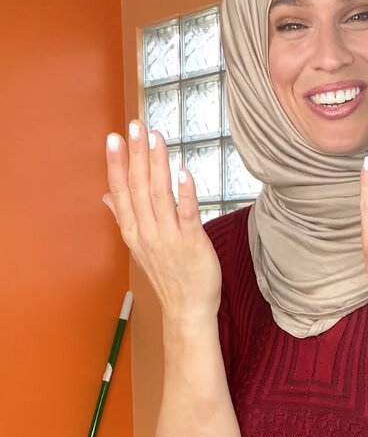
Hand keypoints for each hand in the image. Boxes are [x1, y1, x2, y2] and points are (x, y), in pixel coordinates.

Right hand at [103, 119, 222, 320]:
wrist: (187, 310)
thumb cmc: (168, 276)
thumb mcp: (140, 247)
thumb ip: (124, 217)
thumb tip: (106, 196)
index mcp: (134, 232)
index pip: (121, 192)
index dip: (117, 164)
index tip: (113, 138)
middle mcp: (148, 233)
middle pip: (138, 188)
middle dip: (136, 155)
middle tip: (134, 125)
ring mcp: (169, 238)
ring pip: (160, 195)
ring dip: (157, 164)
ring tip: (155, 137)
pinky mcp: (192, 242)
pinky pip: (187, 214)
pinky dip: (185, 193)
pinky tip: (182, 171)